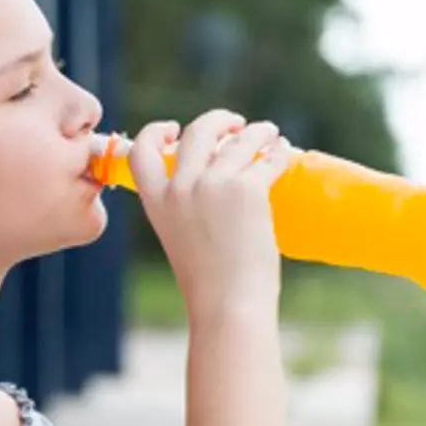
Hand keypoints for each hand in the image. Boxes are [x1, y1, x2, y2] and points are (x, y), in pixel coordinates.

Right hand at [127, 110, 291, 314]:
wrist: (227, 304)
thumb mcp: (180, 238)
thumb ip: (186, 208)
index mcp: (157, 201)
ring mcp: (213, 185)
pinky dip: (277, 151)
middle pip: (197, 132)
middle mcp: (181, 187)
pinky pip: (266, 158)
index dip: (156, 132)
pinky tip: (283, 150)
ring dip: (257, 131)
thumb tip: (215, 182)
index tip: (174, 128)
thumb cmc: (208, 283)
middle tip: (236, 124)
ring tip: (269, 133)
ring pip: (238, 140)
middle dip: (219, 120)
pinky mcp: (247, 189)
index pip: (142, 151)